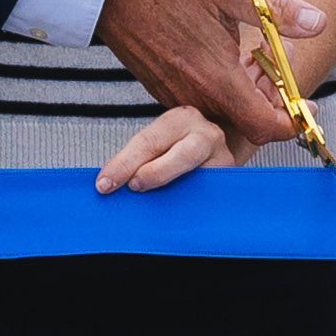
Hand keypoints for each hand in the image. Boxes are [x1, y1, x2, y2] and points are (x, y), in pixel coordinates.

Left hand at [96, 105, 235, 193]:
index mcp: (181, 118)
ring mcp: (224, 158)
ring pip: (201, 177)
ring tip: (155, 206)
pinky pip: (209, 195)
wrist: (212, 152)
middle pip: (183, 154)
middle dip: (155, 173)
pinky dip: (191, 205)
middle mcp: (207, 134)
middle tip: (133, 188)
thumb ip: (138, 159)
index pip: (149, 141)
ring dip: (175, 193)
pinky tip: (176, 216)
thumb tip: (108, 185)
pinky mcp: (231, 180)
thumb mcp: (158, 143)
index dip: (124, 163)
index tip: (104, 184)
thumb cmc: (175, 149)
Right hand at [99, 0, 312, 152]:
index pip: (265, 127)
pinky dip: (222, 90)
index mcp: (217, 78)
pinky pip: (202, 103)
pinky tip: (222, 55)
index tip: (305, 103)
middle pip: (248, 123)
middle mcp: (196, 97)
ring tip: (251, 56)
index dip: (293, 121)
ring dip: (246, 95)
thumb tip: (318, 22)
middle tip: (277, 67)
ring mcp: (176, 96)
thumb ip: (276, 9)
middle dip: (270, 103)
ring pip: (224, 113)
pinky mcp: (163, 89)